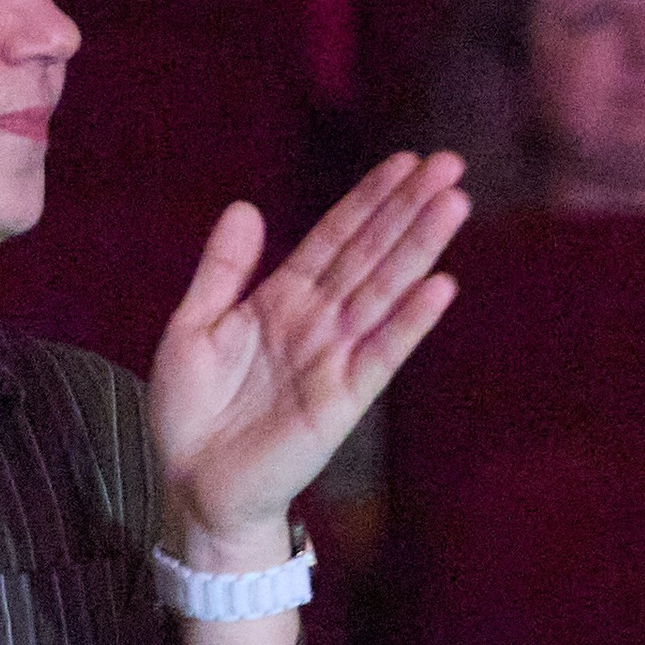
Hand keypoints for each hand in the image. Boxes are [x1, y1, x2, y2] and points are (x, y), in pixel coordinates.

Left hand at [148, 152, 466, 546]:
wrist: (191, 485)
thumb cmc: (191, 410)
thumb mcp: (192, 326)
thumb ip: (222, 270)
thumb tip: (246, 206)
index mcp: (282, 300)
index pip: (334, 238)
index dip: (368, 199)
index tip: (405, 160)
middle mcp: (317, 322)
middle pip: (370, 254)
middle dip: (408, 208)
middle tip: (449, 163)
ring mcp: (334, 358)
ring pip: (383, 291)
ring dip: (419, 248)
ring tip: (453, 204)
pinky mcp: (342, 401)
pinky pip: (381, 354)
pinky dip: (410, 321)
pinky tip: (439, 287)